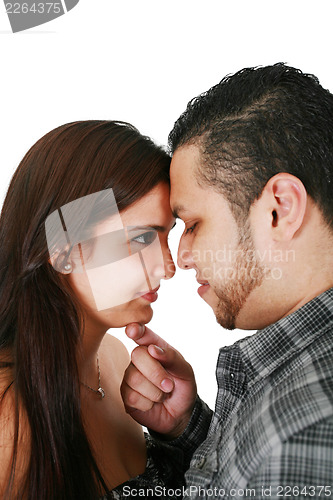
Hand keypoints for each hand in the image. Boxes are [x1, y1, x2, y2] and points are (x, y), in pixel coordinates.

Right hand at [121, 323, 196, 438]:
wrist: (180, 413)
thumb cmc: (182, 386)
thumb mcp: (185, 371)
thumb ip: (172, 357)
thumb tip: (152, 349)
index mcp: (154, 347)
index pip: (142, 333)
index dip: (136, 330)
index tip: (133, 331)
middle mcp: (139, 359)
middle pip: (137, 355)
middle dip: (156, 373)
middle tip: (169, 385)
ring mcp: (130, 376)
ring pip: (135, 379)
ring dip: (155, 392)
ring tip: (163, 395)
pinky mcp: (126, 395)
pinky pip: (132, 397)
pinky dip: (148, 403)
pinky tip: (153, 403)